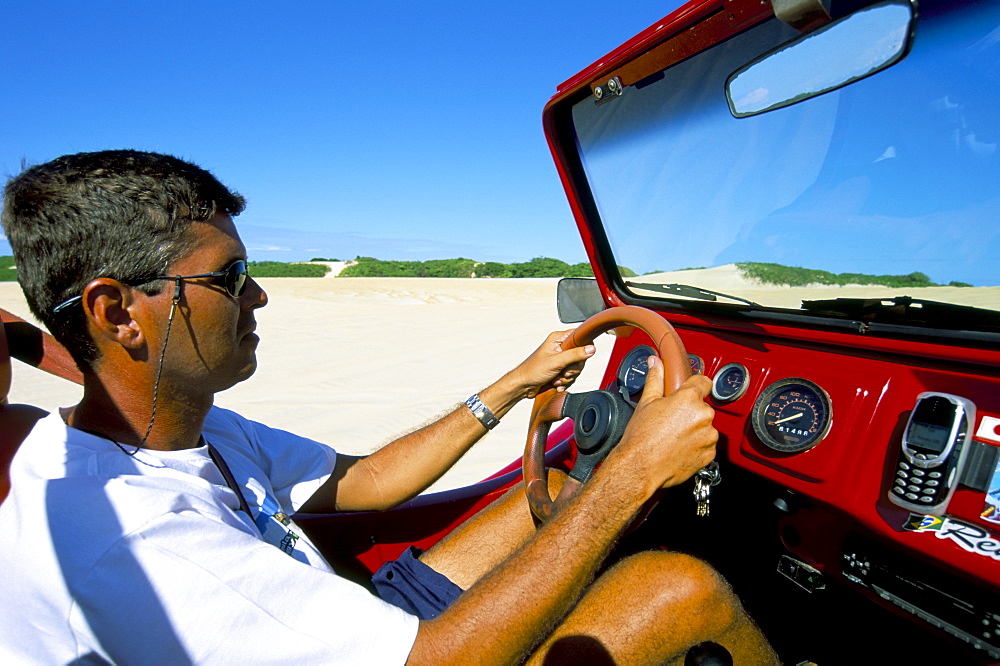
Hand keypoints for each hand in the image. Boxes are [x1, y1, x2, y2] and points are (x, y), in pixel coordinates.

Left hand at [509, 330, 595, 398]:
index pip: (580, 337)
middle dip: (572, 368)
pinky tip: (556, 383)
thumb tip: (591, 349)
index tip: (577, 358)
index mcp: (558, 339)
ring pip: (576, 368)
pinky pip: (571, 376)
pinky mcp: (560, 369)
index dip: (583, 348)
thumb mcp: (556, 361)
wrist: (523, 386)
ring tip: (556, 379)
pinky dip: (565, 382)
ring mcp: (560, 359)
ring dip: (567, 377)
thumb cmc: (532, 371)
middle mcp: (560, 347)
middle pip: (581, 356)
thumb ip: (575, 354)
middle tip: (563, 371)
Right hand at [612, 356, 717, 494]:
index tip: (689, 390)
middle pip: (702, 407)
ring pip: (705, 427)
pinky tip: (678, 447)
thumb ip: (655, 379)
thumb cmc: (641, 437)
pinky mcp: (709, 454)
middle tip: (671, 419)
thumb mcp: (646, 402)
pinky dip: (696, 446)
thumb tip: (655, 363)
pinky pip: (706, 445)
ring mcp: (708, 436)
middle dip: (690, 411)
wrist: (640, 467)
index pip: (704, 382)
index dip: (695, 385)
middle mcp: (703, 416)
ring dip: (694, 429)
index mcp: (689, 399)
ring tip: (673, 436)